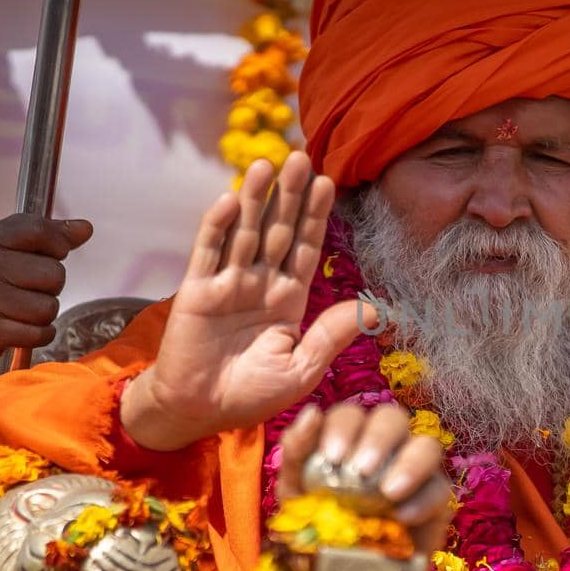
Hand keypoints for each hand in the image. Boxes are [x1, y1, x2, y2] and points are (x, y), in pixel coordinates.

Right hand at [0, 213, 92, 382]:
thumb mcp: (6, 254)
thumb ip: (47, 238)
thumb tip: (86, 228)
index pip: (42, 231)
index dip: (58, 247)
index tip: (50, 257)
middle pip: (55, 274)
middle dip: (49, 289)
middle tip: (22, 294)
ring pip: (49, 307)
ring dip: (41, 317)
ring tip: (16, 314)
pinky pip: (39, 333)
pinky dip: (37, 336)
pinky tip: (18, 331)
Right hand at [121, 157, 373, 451]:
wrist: (199, 413)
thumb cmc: (251, 395)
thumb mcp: (301, 368)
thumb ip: (330, 336)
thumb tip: (373, 308)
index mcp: (288, 299)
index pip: (305, 248)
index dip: (316, 217)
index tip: (329, 182)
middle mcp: (259, 284)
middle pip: (277, 230)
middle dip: (290, 196)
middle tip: (301, 157)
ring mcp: (227, 284)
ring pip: (244, 233)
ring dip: (254, 199)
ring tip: (267, 164)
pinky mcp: (196, 292)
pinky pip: (208, 254)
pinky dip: (217, 227)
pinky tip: (228, 200)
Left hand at [277, 402, 452, 552]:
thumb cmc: (316, 526)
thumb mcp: (295, 492)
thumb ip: (297, 452)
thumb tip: (311, 413)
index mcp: (350, 437)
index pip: (352, 414)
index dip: (344, 427)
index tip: (331, 457)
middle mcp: (387, 447)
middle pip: (393, 418)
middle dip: (378, 439)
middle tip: (361, 470)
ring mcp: (416, 472)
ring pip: (428, 445)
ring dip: (409, 462)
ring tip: (388, 492)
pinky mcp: (436, 502)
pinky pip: (440, 489)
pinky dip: (423, 499)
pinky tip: (401, 517)